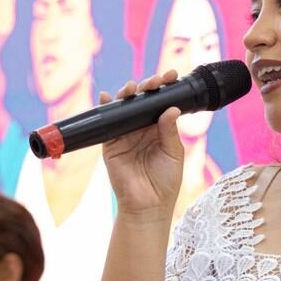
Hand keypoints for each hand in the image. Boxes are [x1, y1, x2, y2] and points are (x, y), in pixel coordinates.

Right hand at [100, 70, 184, 221]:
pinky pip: (107, 123)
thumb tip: (170, 108)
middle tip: (156, 81)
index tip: (172, 75)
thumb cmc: (166, 182)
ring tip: (133, 87)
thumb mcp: (173, 154)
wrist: (148, 206)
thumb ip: (170, 131)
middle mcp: (142, 129)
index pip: (161, 103)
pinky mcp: (111, 144)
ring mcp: (125, 135)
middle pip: (142, 101)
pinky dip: (106, 108)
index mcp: (159, 129)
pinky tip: (108, 96)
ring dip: (127, 94)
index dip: (165, 88)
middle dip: (148, 87)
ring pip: (125, 108)